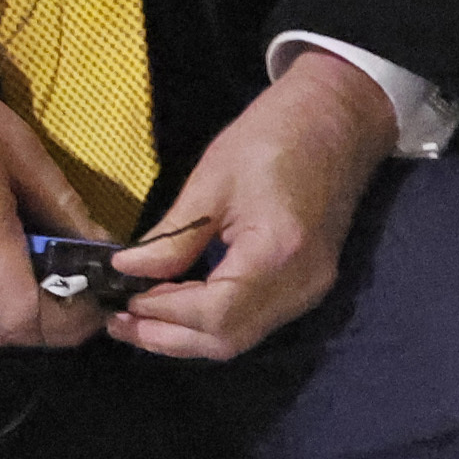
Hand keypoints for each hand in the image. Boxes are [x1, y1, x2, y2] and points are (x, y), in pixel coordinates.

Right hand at [0, 8, 105, 351]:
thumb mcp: (17, 145)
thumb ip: (61, 204)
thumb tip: (101, 246)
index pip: (25, 316)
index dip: (71, 321)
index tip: (98, 296)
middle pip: (5, 334)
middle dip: (52, 327)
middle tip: (82, 292)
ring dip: (21, 318)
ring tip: (51, 279)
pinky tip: (12, 265)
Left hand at [105, 50, 397, 362]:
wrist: (338, 119)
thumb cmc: (276, 134)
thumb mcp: (213, 179)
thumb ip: (173, 236)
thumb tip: (127, 270)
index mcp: (278, 253)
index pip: (214, 312)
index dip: (163, 313)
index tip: (122, 299)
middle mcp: (300, 286)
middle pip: (227, 339)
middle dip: (169, 337)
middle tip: (120, 322)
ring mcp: (309, 290)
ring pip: (240, 338)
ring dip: (187, 335)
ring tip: (139, 319)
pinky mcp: (308, 286)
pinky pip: (254, 321)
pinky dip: (212, 322)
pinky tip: (178, 306)